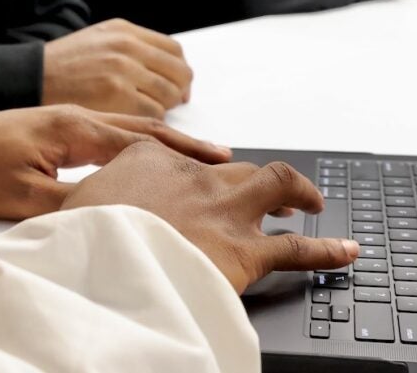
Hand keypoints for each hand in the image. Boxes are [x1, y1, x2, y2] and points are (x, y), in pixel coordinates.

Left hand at [0, 105, 231, 220]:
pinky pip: (113, 131)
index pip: (141, 143)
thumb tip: (115, 215)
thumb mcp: (24, 198)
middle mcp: (77, 116)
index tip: (216, 166)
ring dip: (167, 142)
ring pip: (130, 128)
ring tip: (202, 156)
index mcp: (74, 128)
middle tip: (226, 159)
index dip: (182, 156)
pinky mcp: (59, 127)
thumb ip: (73, 205)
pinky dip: (141, 142)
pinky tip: (152, 155)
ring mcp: (69, 119)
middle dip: (187, 146)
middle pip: (145, 129)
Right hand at [43, 18, 193, 118]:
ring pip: (169, 96)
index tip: (179, 88)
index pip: (173, 51)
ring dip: (163, 110)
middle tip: (169, 109)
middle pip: (178, 73)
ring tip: (143, 120)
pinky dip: (148, 124)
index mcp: (124, 31)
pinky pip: (153, 114)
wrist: (28, 81)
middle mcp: (127, 46)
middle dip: (177, 94)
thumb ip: (130, 50)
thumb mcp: (96, 41)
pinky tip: (132, 127)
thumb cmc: (60, 69)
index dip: (180, 73)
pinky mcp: (117, 95)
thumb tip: (165, 73)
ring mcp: (123, 70)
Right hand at [62, 142, 359, 292]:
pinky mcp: (245, 250)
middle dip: (253, 178)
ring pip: (277, 185)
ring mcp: (223, 210)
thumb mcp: (69, 207)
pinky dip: (327, 250)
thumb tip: (76, 220)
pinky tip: (347, 253)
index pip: (175, 160)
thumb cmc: (78, 236)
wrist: (97, 259)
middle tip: (267, 193)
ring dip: (298, 192)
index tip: (188, 190)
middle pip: (234, 169)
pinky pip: (298, 249)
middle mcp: (194, 176)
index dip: (190, 178)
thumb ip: (86, 205)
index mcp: (147, 159)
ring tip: (312, 202)